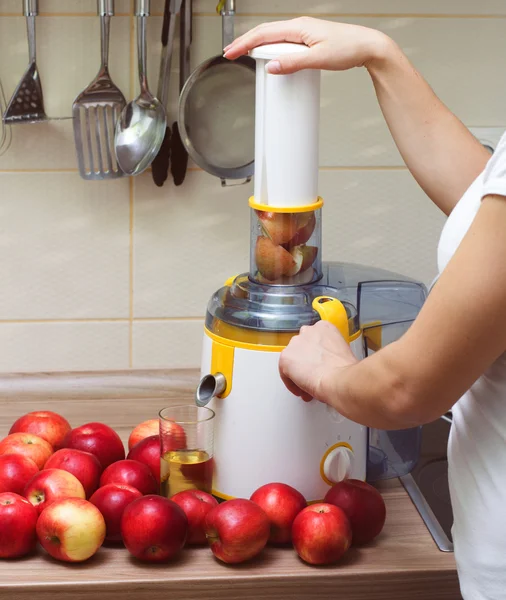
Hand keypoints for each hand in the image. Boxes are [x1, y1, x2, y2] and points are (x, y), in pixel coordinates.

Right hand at [224, 17, 390, 74]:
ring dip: (256, 44)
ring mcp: (304, 33)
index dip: (244, 44)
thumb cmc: (349, 49)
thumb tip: (271, 67)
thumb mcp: (318, 59)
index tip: (231, 53)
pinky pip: (283, 41)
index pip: (263, 34)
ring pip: (272, 36)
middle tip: (230, 53)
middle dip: (245, 42)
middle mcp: (299, 27)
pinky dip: (269, 47)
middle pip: (264, 32)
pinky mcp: (309, 40)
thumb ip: (293, 64)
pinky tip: (267, 55)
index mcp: (298, 28)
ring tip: (243, 53)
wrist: (368, 47)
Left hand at [279, 320, 357, 403]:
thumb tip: (328, 365)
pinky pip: (285, 373)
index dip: (316, 357)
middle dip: (306, 364)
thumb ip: (331, 353)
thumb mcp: (343, 353)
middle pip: (302, 349)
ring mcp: (295, 344)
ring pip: (293, 361)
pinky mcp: (285, 358)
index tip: (320, 366)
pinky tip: (302, 391)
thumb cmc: (346, 370)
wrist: (339, 380)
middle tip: (314, 378)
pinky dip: (292, 384)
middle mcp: (308, 331)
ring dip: (299, 374)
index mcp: (324, 327)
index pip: (314, 340)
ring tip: (308, 387)